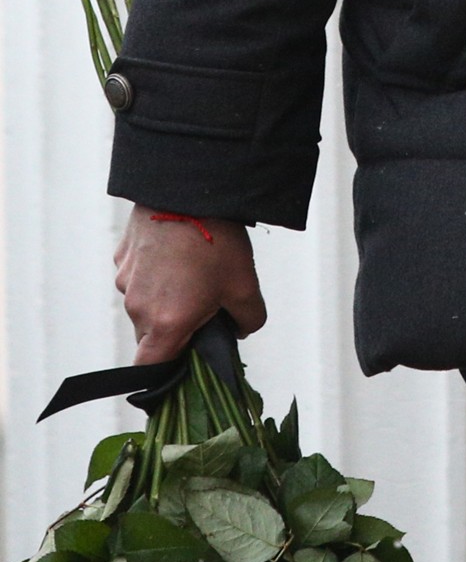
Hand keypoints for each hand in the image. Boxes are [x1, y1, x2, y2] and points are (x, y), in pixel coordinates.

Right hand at [113, 203, 266, 363]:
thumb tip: (238, 330)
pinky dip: (154, 273)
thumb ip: (247, 321)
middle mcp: (137, 306)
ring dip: (163, 298)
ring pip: (143, 304)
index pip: (150, 368)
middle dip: (173, 329)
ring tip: (192, 270)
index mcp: (164, 323)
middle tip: (202, 305)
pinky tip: (177, 251)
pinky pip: (138, 276)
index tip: (183, 365)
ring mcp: (126, 279)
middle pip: (149, 336)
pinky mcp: (122, 256)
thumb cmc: (217, 240)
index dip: (165, 374)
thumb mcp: (245, 286)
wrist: (190, 187)